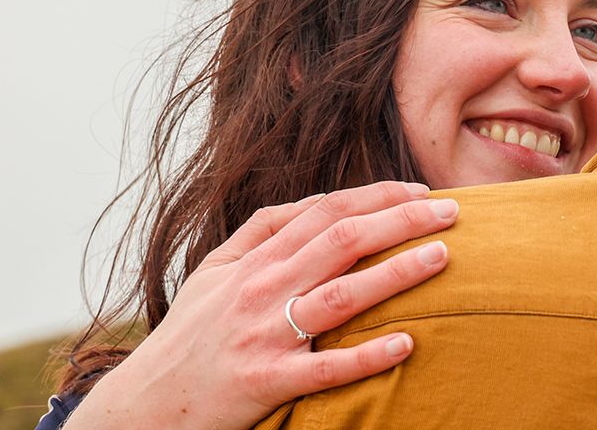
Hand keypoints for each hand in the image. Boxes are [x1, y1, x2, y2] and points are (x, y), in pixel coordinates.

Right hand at [68, 181, 458, 429]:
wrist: (144, 404)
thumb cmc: (190, 333)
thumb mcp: (214, 269)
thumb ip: (262, 230)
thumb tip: (317, 203)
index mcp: (256, 259)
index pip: (326, 212)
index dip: (378, 196)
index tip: (421, 192)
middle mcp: (263, 289)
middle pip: (343, 242)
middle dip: (402, 221)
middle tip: (453, 213)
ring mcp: (265, 335)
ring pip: (342, 296)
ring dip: (397, 273)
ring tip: (443, 257)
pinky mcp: (267, 382)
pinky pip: (325, 368)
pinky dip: (367, 356)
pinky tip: (407, 343)